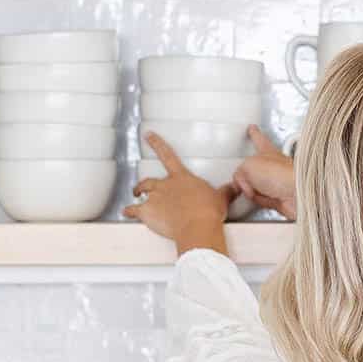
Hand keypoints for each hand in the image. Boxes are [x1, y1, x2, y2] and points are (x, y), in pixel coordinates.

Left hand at [123, 134, 233, 254]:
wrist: (197, 226)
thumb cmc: (208, 211)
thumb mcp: (221, 198)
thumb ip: (227, 191)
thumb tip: (237, 186)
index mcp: (182, 178)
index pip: (168, 155)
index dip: (157, 144)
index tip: (149, 136)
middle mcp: (166, 185)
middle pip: (151, 180)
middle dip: (145, 183)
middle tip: (141, 186)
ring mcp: (154, 198)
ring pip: (141, 191)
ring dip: (137, 192)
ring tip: (134, 195)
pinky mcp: (147, 212)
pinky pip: (134, 210)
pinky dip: (129, 211)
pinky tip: (125, 212)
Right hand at [231, 126, 296, 219]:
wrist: (298, 194)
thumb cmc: (282, 174)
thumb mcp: (248, 165)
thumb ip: (240, 171)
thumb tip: (240, 182)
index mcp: (268, 151)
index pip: (259, 139)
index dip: (254, 133)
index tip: (252, 128)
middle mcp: (274, 165)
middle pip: (256, 164)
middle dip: (247, 170)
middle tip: (243, 174)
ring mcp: (277, 182)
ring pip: (257, 183)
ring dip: (251, 188)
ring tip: (251, 190)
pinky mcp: (279, 197)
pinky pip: (262, 198)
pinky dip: (257, 200)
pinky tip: (258, 199)